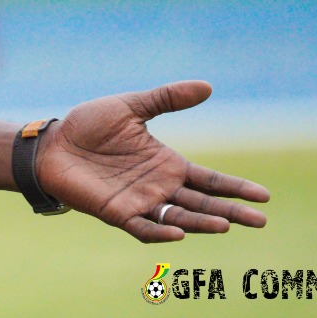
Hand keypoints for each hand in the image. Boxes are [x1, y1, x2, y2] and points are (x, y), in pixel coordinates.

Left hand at [36, 80, 269, 242]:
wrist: (52, 143)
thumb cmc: (89, 126)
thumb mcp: (131, 107)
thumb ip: (166, 99)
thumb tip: (207, 86)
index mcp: (166, 164)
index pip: (210, 180)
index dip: (235, 188)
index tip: (264, 194)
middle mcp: (159, 187)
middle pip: (203, 204)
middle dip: (232, 212)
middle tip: (260, 220)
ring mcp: (140, 202)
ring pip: (179, 217)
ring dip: (202, 222)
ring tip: (226, 224)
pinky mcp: (116, 212)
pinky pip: (143, 226)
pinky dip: (160, 230)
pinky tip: (178, 231)